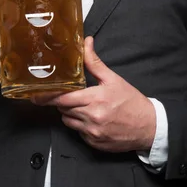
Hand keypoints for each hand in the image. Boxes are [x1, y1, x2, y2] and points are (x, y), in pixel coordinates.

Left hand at [32, 37, 155, 151]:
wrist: (149, 127)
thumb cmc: (131, 101)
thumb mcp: (113, 79)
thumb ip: (94, 62)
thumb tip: (86, 42)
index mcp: (95, 99)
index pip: (63, 98)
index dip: (49, 96)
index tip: (37, 95)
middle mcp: (91, 117)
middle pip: (63, 109)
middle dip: (63, 102)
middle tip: (70, 95)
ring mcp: (92, 132)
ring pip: (68, 121)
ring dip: (71, 114)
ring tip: (84, 107)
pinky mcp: (94, 143)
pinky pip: (78, 133)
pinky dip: (80, 126)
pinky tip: (92, 120)